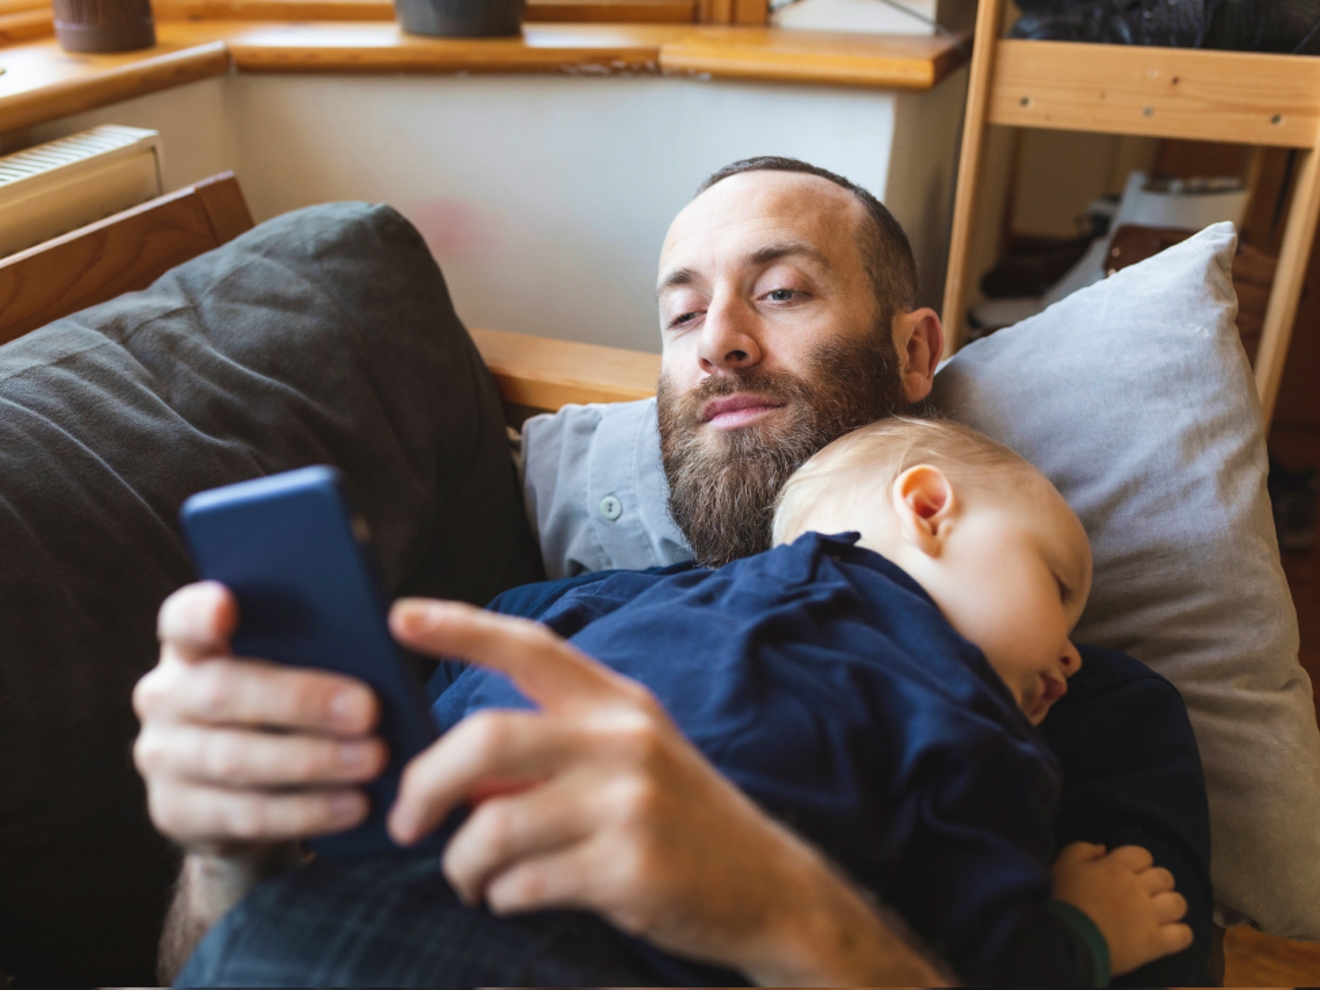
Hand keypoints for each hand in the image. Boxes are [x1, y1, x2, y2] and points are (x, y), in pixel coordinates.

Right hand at [133, 581, 387, 855]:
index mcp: (191, 646)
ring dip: (313, 762)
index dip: (200, 611)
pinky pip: (245, 815)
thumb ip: (310, 649)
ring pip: (235, 759)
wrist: (239, 792)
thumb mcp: (287, 671)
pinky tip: (353, 805)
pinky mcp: (177, 813)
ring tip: (373, 760)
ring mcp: (162, 757)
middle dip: (301, 701)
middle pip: (222, 692)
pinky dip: (306, 811)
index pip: (183, 619)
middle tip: (368, 711)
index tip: (227, 603)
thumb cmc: (280, 708)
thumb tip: (384, 635)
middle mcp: (164, 697)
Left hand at [386, 598, 949, 986]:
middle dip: (425, 785)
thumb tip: (455, 777)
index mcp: (616, 702)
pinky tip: (517, 896)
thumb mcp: (627, 762)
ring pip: (493, 824)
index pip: (528, 647)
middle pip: (486, 737)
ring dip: (461, 864)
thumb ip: (548, 754)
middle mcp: (622, 739)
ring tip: (471, 879)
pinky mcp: (629, 868)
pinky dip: (502, 896)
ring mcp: (628, 803)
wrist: (768, 888)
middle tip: (404, 823)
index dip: (459, 627)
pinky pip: (524, 882)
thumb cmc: (679, 820)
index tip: (399, 617)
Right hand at [1052, 841, 1192, 975]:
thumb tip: (1103, 848)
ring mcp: (1149, 916)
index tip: (1127, 872)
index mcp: (1117, 867)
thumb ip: (1082, 850)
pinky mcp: (1155, 943)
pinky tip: (1169, 934)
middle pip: (1165, 877)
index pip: (1142, 855)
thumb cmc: (1062, 899)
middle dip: (1157, 882)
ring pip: (1178, 903)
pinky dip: (1180, 933)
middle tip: (1143, 893)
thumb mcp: (1063, 865)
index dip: (1138, 862)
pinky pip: (1183, 935)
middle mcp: (1138, 888)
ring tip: (1158, 913)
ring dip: (1170, 905)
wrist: (1066, 939)